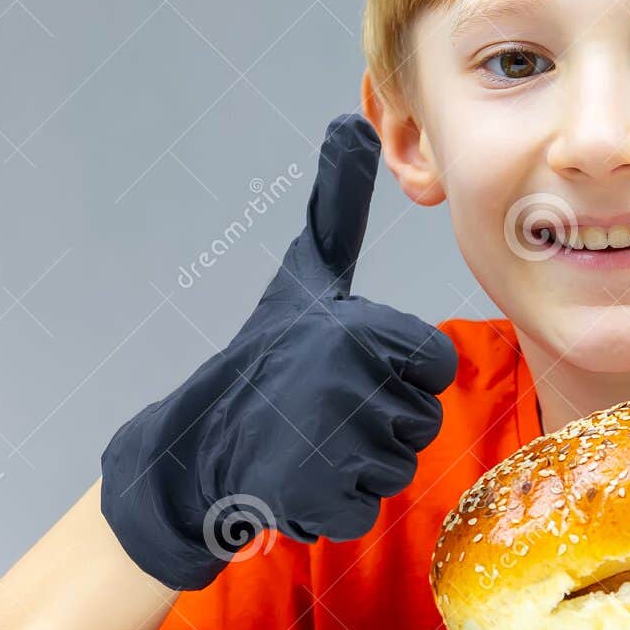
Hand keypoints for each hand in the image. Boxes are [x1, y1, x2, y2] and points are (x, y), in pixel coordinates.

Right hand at [100, 114, 457, 589]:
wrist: (193, 442)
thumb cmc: (266, 354)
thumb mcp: (308, 273)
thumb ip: (338, 203)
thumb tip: (350, 120)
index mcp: (365, 328)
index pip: (436, 366)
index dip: (401, 373)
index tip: (353, 365)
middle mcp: (352, 383)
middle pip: (421, 420)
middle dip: (381, 423)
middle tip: (326, 407)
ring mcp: (333, 443)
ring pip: (398, 467)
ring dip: (359, 464)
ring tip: (310, 438)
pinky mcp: (313, 499)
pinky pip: (366, 509)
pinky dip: (335, 505)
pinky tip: (298, 479)